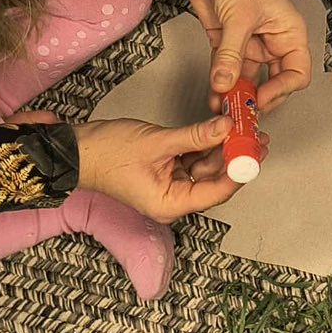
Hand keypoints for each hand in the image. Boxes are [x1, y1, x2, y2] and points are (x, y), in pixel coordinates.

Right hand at [75, 116, 240, 221]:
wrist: (76, 149)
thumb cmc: (105, 154)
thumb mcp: (157, 141)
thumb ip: (195, 136)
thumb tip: (226, 128)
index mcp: (169, 204)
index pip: (215, 192)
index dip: (238, 172)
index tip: (255, 153)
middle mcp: (172, 200)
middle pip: (213, 180)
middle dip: (234, 158)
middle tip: (255, 137)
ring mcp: (169, 186)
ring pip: (205, 168)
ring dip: (222, 149)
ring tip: (242, 130)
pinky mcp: (165, 171)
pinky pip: (192, 160)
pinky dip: (205, 145)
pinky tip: (219, 130)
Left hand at [187, 0, 312, 110]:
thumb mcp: (239, 18)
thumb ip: (231, 55)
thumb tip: (225, 84)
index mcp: (289, 34)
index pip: (296, 74)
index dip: (281, 90)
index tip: (260, 98)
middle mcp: (273, 43)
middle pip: (273, 82)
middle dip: (257, 98)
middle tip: (242, 111)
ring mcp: (250, 45)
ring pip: (247, 79)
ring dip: (236, 95)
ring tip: (224, 108)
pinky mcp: (228, 44)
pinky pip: (227, 71)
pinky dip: (220, 85)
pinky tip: (214, 96)